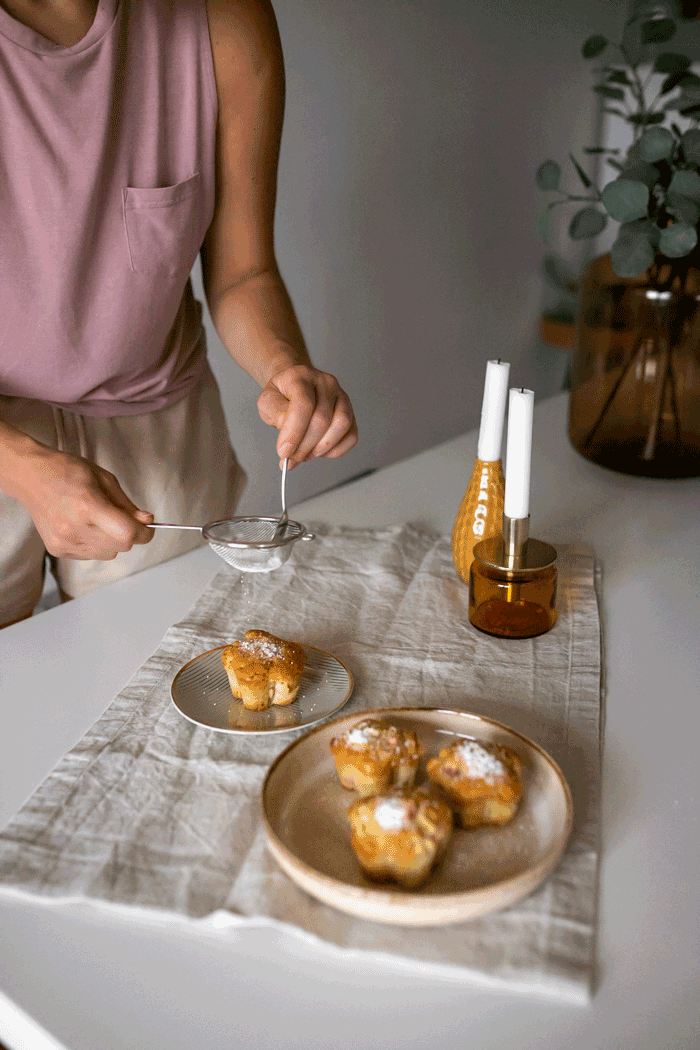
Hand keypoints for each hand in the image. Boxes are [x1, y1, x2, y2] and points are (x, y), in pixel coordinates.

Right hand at [14, 446, 153, 560]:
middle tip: (122, 518)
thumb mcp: (104, 479)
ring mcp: (64, 542)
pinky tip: (85, 526)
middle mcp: (74, 528)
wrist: (31, 476)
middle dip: (129, 535)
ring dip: (113, 541)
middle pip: (120, 546)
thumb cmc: (68, 471)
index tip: (148, 528)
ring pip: (108, 554)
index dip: (144, 533)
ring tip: (99, 520)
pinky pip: (91, 555)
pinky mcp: (57, 550)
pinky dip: (97, 545)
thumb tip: (147, 521)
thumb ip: (127, 505)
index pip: (127, 534)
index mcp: (88, 506)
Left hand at [257, 365, 357, 468]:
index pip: (303, 404)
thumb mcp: (268, 402)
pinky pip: (351, 435)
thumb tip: (289, 440)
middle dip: (305, 446)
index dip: (294, 432)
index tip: (284, 452)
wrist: (294, 388)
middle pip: (322, 419)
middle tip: (292, 458)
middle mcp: (326, 383)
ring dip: (321, 448)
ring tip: (305, 455)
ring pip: (341, 426)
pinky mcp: (350, 412)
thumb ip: (276, 417)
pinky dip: (335, 450)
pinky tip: (319, 452)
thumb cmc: (282, 396)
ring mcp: (341, 397)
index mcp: (302, 376)